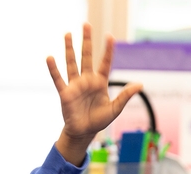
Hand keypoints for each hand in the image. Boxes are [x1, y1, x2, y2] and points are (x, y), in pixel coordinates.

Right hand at [47, 23, 141, 165]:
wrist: (84, 132)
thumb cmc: (99, 120)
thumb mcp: (115, 109)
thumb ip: (125, 96)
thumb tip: (140, 84)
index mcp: (100, 82)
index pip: (105, 62)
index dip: (108, 50)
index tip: (110, 37)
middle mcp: (87, 80)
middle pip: (87, 56)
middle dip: (86, 41)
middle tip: (86, 24)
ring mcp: (75, 85)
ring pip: (72, 63)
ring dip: (69, 49)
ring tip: (68, 34)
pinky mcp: (65, 93)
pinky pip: (58, 79)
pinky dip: (54, 69)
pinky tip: (50, 58)